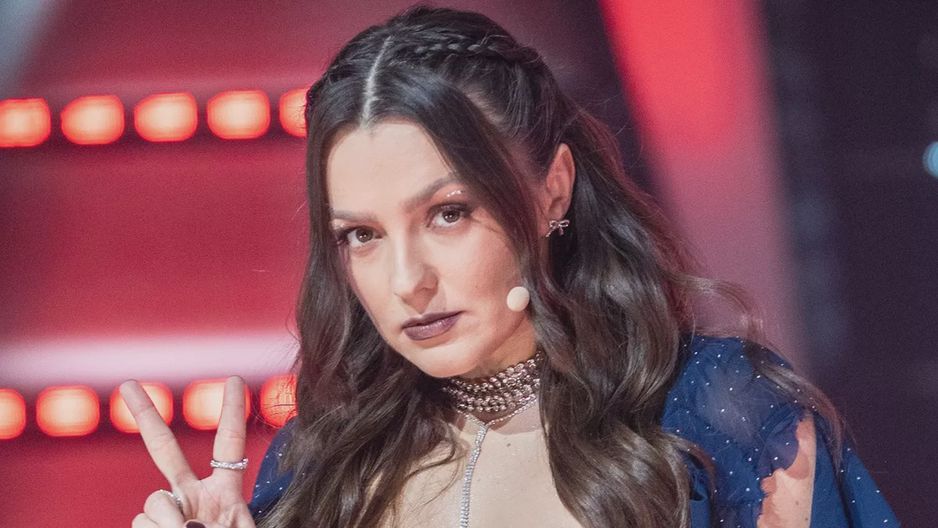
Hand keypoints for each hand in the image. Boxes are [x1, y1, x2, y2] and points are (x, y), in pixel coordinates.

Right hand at [122, 376, 255, 527]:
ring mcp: (167, 515)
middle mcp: (191, 496)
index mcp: (227, 492)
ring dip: (168, 523)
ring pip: (151, 503)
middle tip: (127, 384)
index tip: (234, 380)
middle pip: (165, 449)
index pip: (230, 443)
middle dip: (146, 416)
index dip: (231, 411)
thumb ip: (217, 519)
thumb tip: (179, 521)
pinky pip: (139, 524)